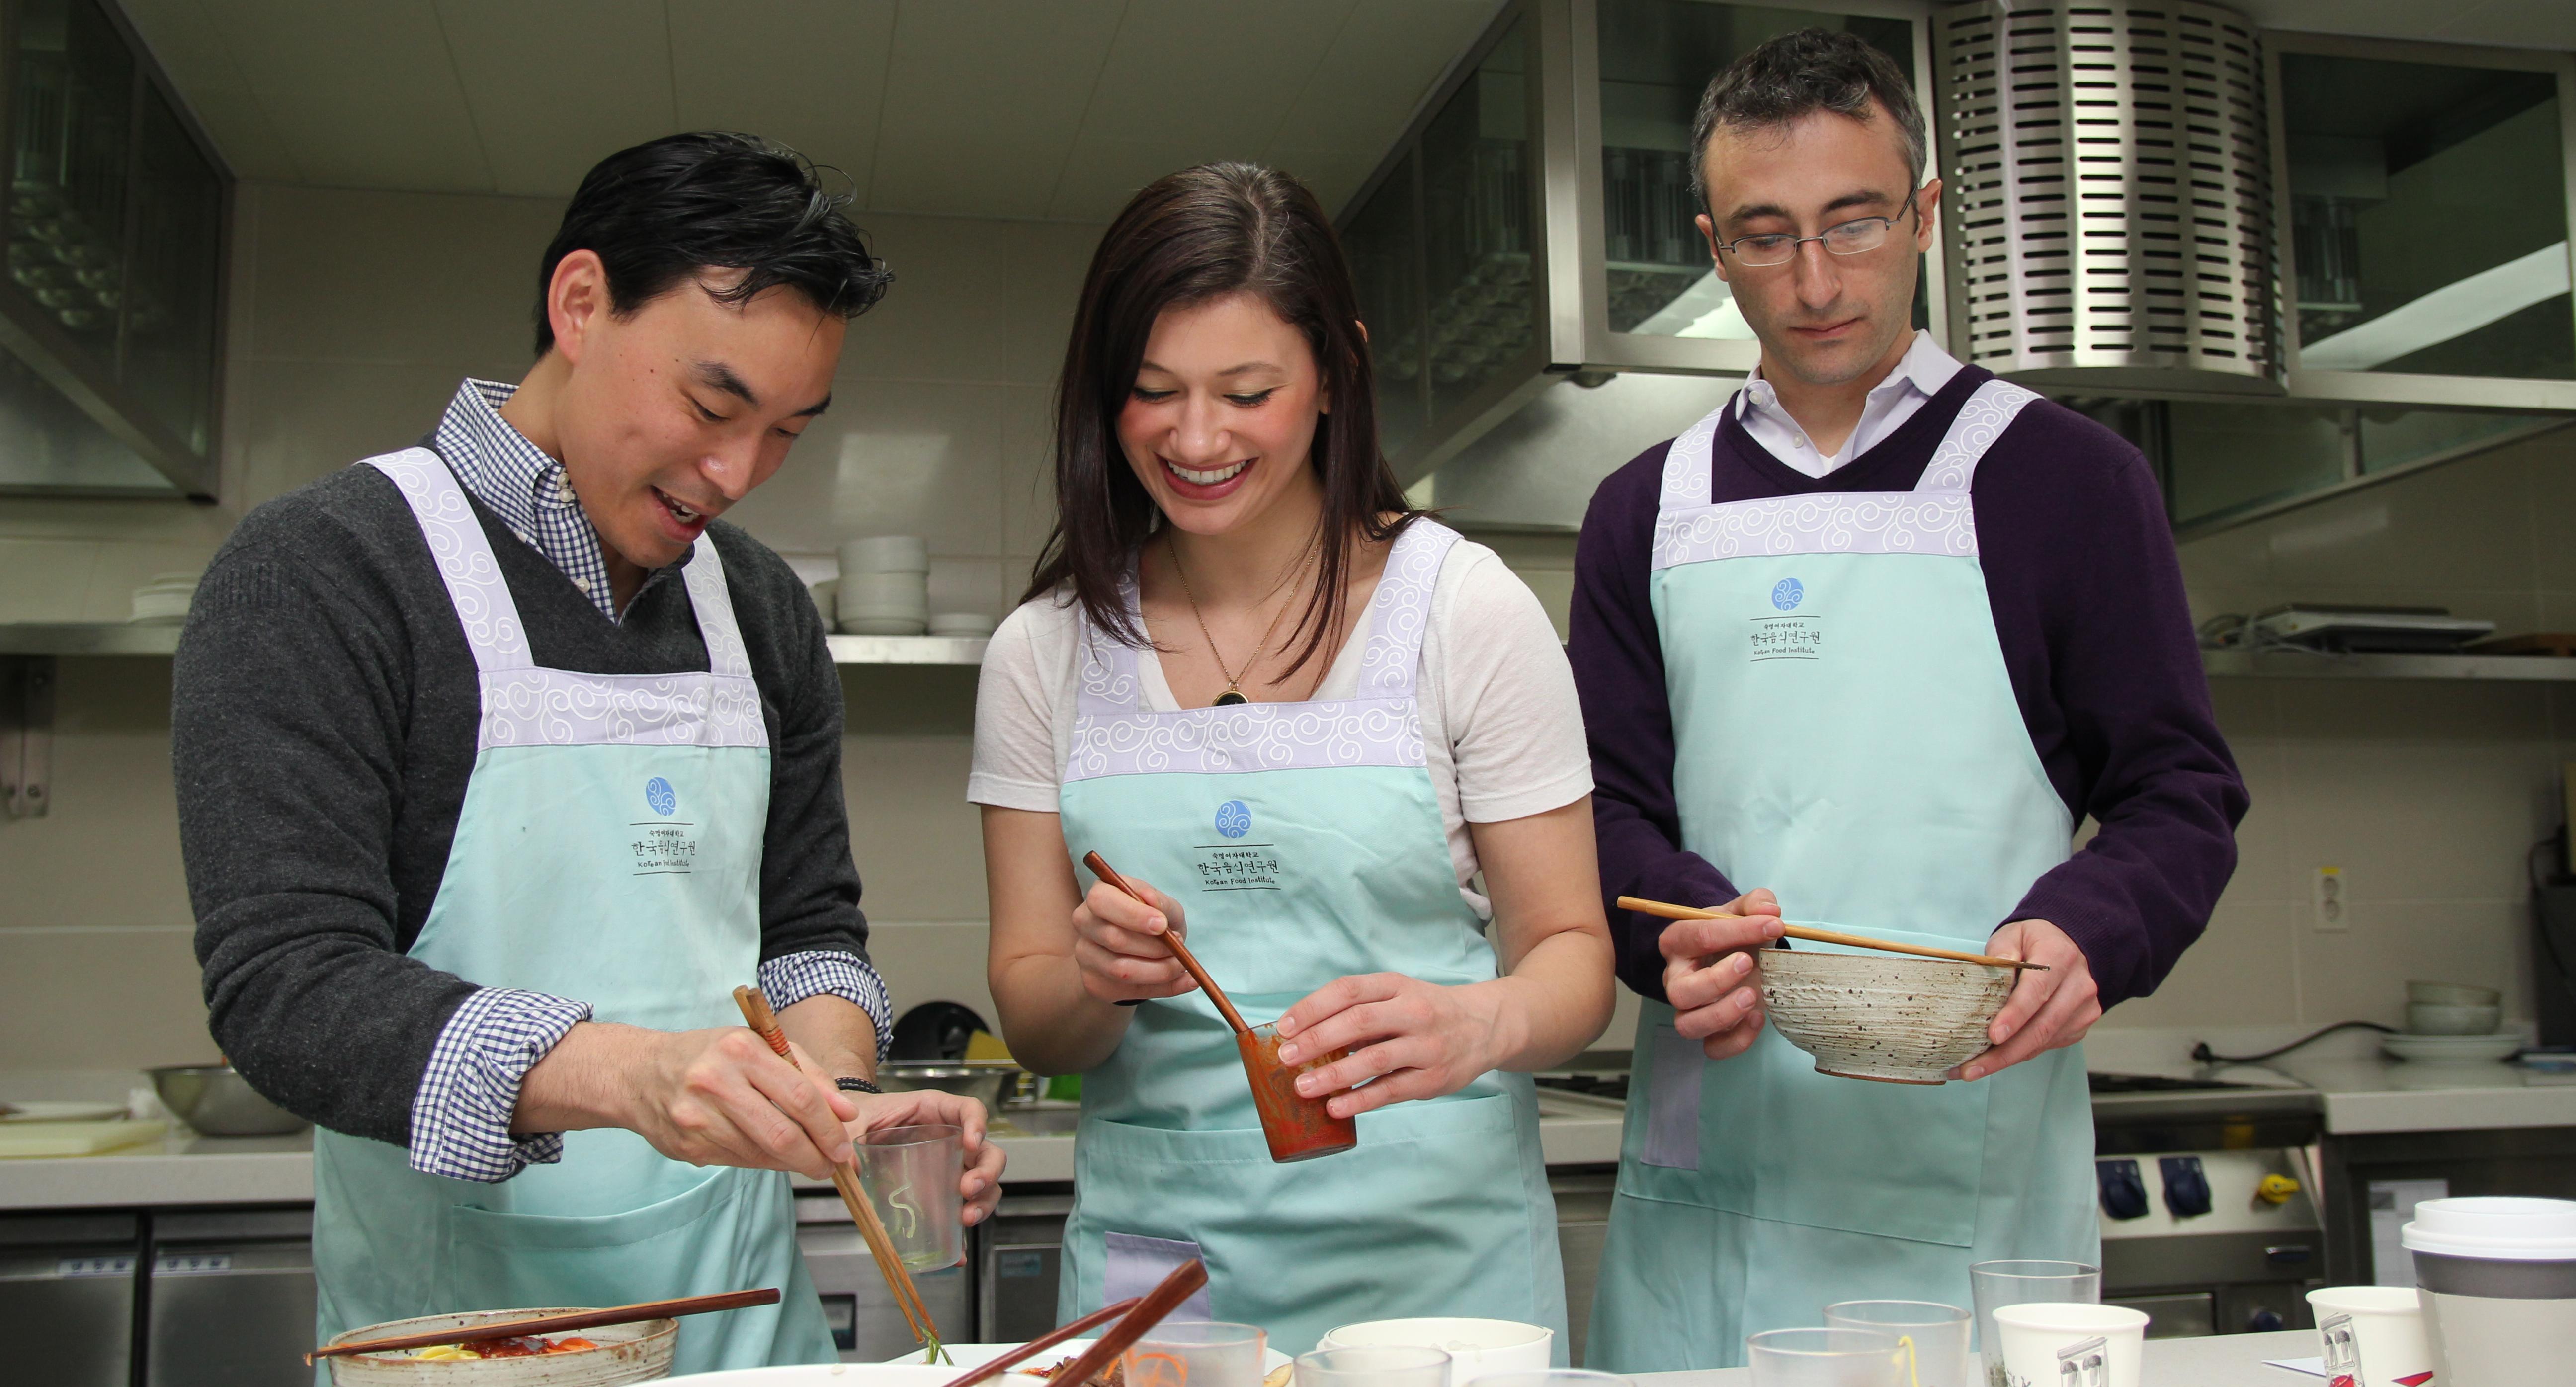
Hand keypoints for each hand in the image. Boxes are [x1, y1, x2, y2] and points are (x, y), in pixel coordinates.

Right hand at [619, 1027, 861, 1181]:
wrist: (640, 1073)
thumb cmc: (711, 1055)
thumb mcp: (761, 1047)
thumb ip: (808, 1075)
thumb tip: (846, 1113)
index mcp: (741, 1049)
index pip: (800, 1096)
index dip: (829, 1128)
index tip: (844, 1147)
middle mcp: (716, 1082)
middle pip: (782, 1133)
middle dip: (815, 1157)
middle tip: (831, 1166)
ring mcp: (698, 1118)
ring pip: (761, 1153)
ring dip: (790, 1162)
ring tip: (803, 1157)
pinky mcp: (688, 1146)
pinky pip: (740, 1162)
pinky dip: (761, 1161)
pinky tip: (766, 1151)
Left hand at [831, 1087, 1008, 1227]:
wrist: (859, 1131)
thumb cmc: (867, 1116)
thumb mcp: (859, 1117)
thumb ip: (852, 1130)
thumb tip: (848, 1161)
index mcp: (937, 1112)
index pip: (970, 1110)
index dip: (978, 1124)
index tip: (971, 1143)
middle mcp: (952, 1140)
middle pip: (988, 1152)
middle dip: (986, 1172)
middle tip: (969, 1188)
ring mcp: (950, 1168)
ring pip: (984, 1184)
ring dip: (983, 1203)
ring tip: (966, 1218)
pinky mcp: (941, 1194)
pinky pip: (958, 1214)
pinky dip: (962, 1236)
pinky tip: (957, 1252)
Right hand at [1070, 874, 1196, 1003]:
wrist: (1141, 949)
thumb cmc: (1152, 920)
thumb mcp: (1163, 906)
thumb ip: (1160, 903)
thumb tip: (1150, 899)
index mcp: (1099, 896)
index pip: (1102, 901)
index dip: (1133, 914)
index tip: (1162, 925)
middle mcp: (1084, 924)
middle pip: (1113, 938)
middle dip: (1154, 946)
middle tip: (1180, 945)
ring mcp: (1085, 955)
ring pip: (1121, 970)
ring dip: (1160, 970)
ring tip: (1181, 965)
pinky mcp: (1094, 982)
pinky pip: (1130, 991)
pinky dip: (1165, 988)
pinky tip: (1184, 981)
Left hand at [1272, 974, 1509, 1118]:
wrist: (1486, 1025)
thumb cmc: (1427, 1010)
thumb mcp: (1398, 995)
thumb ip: (1359, 1010)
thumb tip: (1305, 1035)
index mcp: (1397, 985)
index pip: (1348, 990)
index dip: (1312, 1007)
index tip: (1284, 1026)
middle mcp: (1413, 1012)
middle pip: (1359, 1022)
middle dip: (1317, 1040)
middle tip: (1286, 1057)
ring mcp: (1426, 1046)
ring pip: (1375, 1060)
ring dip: (1335, 1075)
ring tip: (1303, 1087)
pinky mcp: (1434, 1078)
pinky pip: (1392, 1091)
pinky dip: (1361, 1100)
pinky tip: (1335, 1106)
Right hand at [1658, 889, 1783, 1059]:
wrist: (1741, 956)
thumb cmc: (1736, 934)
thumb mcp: (1745, 910)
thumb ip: (1757, 903)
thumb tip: (1770, 911)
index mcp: (1679, 942)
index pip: (1696, 936)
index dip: (1736, 930)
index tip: (1774, 925)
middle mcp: (1676, 979)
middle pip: (1680, 991)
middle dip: (1716, 980)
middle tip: (1749, 963)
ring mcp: (1689, 1010)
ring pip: (1688, 1024)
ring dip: (1722, 1014)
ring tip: (1753, 995)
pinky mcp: (1708, 1033)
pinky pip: (1713, 1048)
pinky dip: (1737, 1040)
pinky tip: (1758, 1018)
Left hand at [1953, 918, 2099, 1080]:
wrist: (2070, 945)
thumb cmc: (2035, 942)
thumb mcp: (2013, 935)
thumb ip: (2001, 951)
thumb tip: (1992, 971)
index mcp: (2059, 957)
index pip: (2037, 991)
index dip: (2015, 1016)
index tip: (1994, 1036)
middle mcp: (2078, 986)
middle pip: (2041, 1026)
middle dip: (2004, 1053)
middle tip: (1970, 1069)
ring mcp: (2083, 1010)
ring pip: (2043, 1042)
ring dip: (2007, 1059)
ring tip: (1972, 1069)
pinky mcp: (2079, 1026)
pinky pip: (2046, 1045)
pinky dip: (2020, 1054)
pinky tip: (1994, 1059)